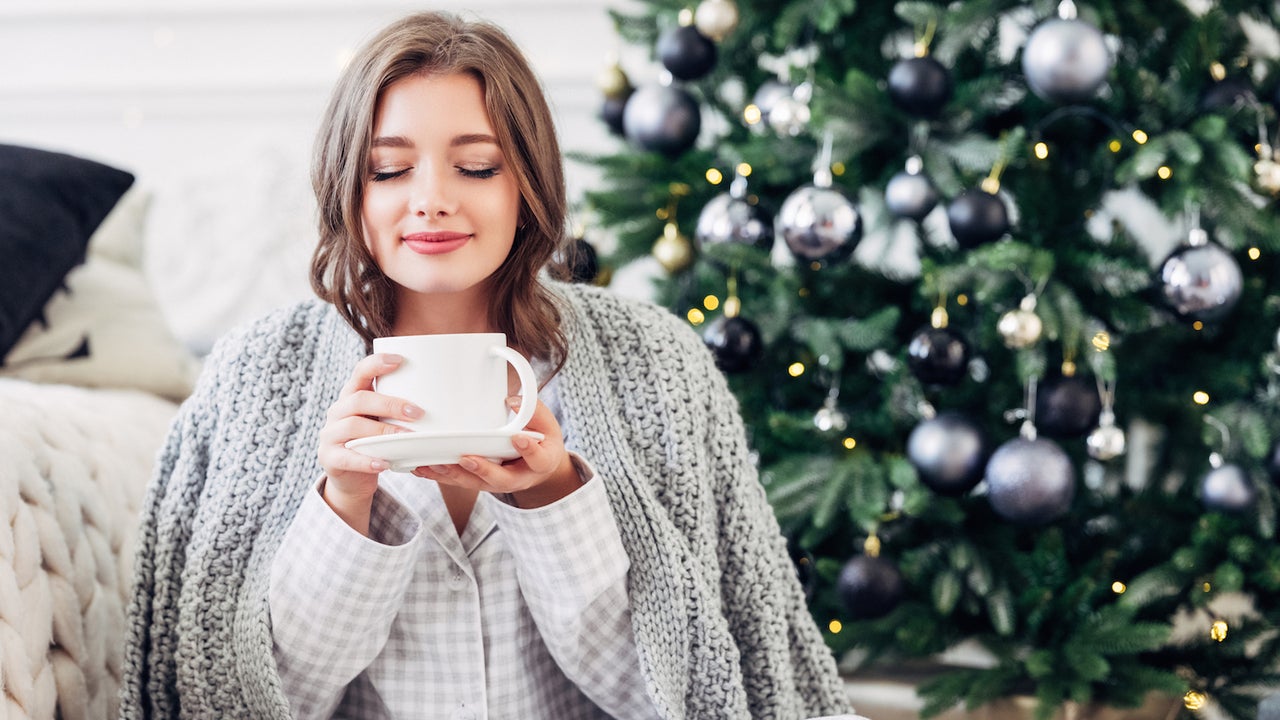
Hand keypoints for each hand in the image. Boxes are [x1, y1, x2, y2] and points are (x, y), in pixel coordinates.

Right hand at [316, 353, 422, 533]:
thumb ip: (399, 409)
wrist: (351, 477)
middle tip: (418, 412)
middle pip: (360, 399)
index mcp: (351, 396)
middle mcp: (337, 411)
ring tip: (407, 437)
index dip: (377, 363)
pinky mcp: (330, 458)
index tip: (400, 360)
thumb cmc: (375, 443)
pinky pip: (347, 457)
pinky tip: (385, 463)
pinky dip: (367, 460)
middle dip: (390, 404)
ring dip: (383, 431)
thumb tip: (443, 398)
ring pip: (354, 426)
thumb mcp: (383, 421)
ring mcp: (330, 435)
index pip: (359, 372)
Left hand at [413, 396, 580, 508]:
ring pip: (474, 484)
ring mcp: (496, 483)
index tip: (519, 438)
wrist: (536, 467)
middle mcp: (517, 478)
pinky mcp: (479, 482)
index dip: (529, 450)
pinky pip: (458, 482)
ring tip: (434, 465)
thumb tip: (511, 400)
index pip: (537, 458)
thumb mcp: (547, 425)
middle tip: (467, 459)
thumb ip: (533, 411)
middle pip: (500, 479)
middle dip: (482, 470)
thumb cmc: (541, 441)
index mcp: (539, 463)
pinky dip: (439, 476)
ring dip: (453, 475)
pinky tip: (421, 468)